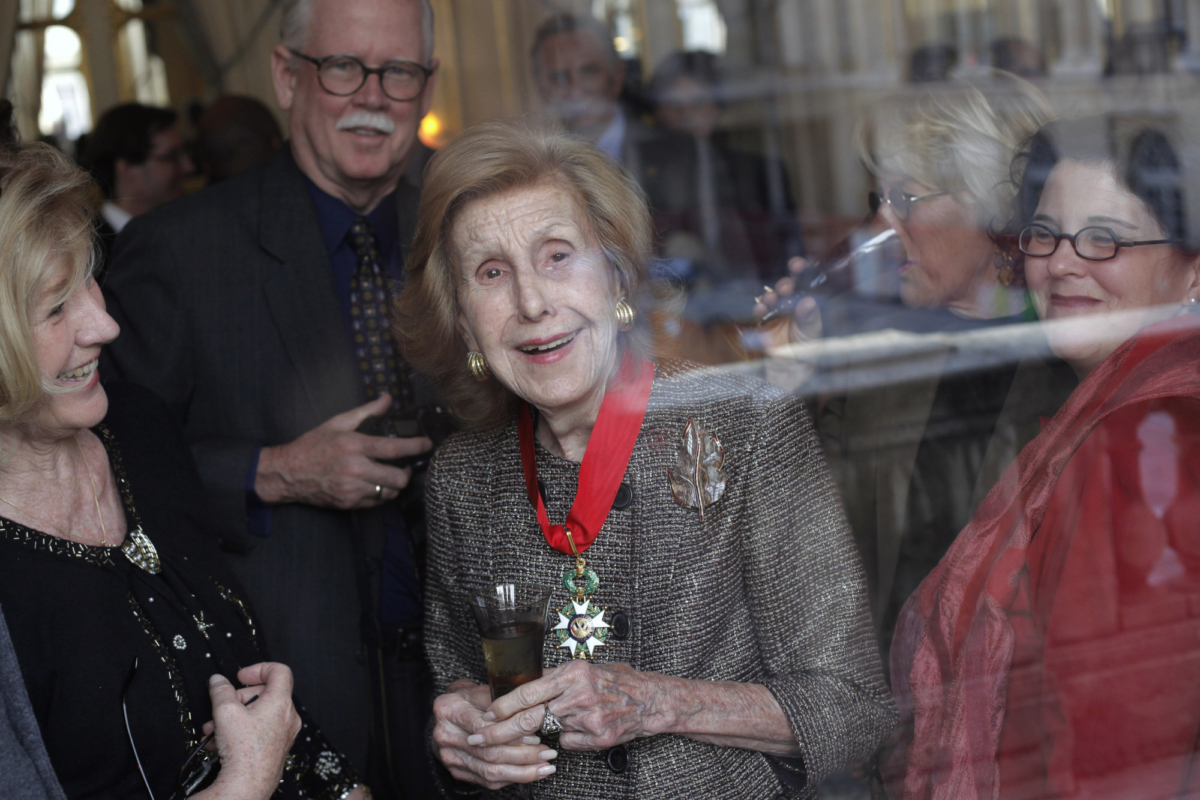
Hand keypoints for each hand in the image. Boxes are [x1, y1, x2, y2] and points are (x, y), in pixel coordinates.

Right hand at [193, 663, 301, 799]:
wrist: (247, 784)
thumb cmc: (243, 751)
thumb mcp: (225, 712)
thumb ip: (220, 691)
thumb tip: (218, 681)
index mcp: (281, 702)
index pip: (279, 671)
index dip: (259, 668)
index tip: (242, 676)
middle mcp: (287, 717)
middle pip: (265, 694)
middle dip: (238, 698)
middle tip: (222, 706)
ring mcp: (284, 734)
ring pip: (258, 715)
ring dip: (233, 717)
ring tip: (214, 728)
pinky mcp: (276, 748)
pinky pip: (259, 731)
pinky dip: (240, 731)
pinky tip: (219, 742)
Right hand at [254, 394, 431, 508]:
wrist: (288, 473)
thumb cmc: (313, 445)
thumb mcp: (337, 423)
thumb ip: (366, 411)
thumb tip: (387, 399)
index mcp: (354, 446)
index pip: (393, 448)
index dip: (415, 447)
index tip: (426, 444)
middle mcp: (355, 469)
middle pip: (397, 477)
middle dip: (407, 472)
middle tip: (405, 465)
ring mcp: (352, 489)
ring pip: (389, 492)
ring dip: (395, 484)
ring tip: (391, 475)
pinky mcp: (348, 503)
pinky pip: (376, 502)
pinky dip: (380, 494)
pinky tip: (375, 484)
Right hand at [432, 680, 556, 789]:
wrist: (447, 714)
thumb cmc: (468, 698)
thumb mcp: (480, 688)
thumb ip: (499, 699)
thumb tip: (528, 710)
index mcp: (448, 709)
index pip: (483, 726)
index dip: (511, 733)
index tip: (535, 736)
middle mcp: (446, 735)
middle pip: (489, 752)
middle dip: (522, 755)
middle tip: (547, 754)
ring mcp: (451, 756)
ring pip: (490, 770)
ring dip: (522, 772)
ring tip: (545, 767)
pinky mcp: (458, 771)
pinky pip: (487, 780)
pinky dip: (512, 778)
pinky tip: (531, 773)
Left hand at [481, 661, 656, 751]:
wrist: (649, 700)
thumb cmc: (617, 682)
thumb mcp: (584, 670)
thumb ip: (556, 679)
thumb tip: (526, 686)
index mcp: (572, 673)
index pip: (528, 692)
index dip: (503, 706)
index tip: (487, 714)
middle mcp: (578, 695)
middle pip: (530, 718)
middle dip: (500, 731)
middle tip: (480, 738)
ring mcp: (588, 718)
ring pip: (550, 731)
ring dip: (549, 729)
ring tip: (567, 718)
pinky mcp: (597, 738)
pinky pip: (569, 743)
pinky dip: (571, 738)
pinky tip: (586, 727)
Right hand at [752, 257, 823, 343]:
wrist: (791, 369)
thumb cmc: (806, 347)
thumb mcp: (811, 333)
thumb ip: (809, 318)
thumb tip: (808, 301)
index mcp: (805, 302)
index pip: (803, 282)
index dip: (800, 271)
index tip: (797, 264)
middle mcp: (790, 304)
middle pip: (785, 288)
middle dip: (784, 285)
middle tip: (785, 288)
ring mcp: (774, 313)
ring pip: (770, 298)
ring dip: (770, 296)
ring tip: (771, 299)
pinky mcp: (762, 324)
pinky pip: (758, 314)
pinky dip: (758, 309)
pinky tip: (760, 308)